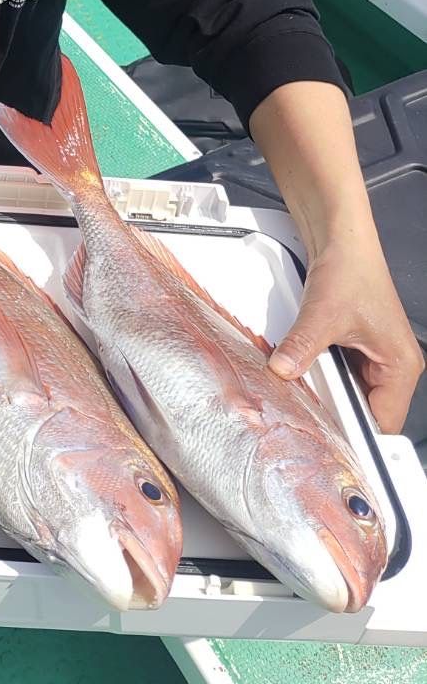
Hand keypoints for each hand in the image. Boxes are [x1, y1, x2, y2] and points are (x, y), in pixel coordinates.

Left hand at [268, 245, 424, 433]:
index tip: (332, 443)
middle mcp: (394, 365)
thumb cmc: (351, 269)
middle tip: (311, 416)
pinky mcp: (357, 348)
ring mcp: (376, 357)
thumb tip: (283, 370)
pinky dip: (324, 377)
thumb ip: (302, 346)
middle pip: (368, 412)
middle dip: (339, 415)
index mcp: (401, 365)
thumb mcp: (323, 313)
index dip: (358, 436)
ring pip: (352, 395)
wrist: (341, 240)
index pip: (385, 423)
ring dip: (330, 395)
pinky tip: (308, 372)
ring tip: (310, 390)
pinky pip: (341, 377)